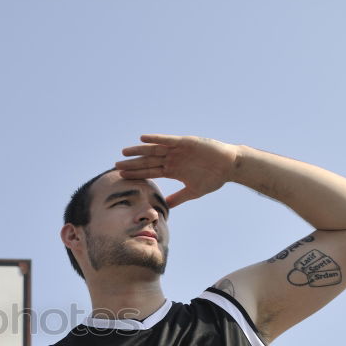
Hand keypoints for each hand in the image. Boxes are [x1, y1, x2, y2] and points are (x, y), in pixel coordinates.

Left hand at [115, 134, 239, 207]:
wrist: (229, 166)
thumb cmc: (213, 178)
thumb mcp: (192, 191)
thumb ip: (177, 198)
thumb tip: (164, 207)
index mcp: (172, 170)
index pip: (150, 172)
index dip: (136, 174)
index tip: (121, 176)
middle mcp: (172, 159)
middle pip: (148, 161)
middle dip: (133, 164)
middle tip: (116, 165)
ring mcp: (177, 150)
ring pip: (154, 150)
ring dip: (139, 150)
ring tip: (125, 152)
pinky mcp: (185, 142)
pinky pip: (167, 140)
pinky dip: (156, 139)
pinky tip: (143, 138)